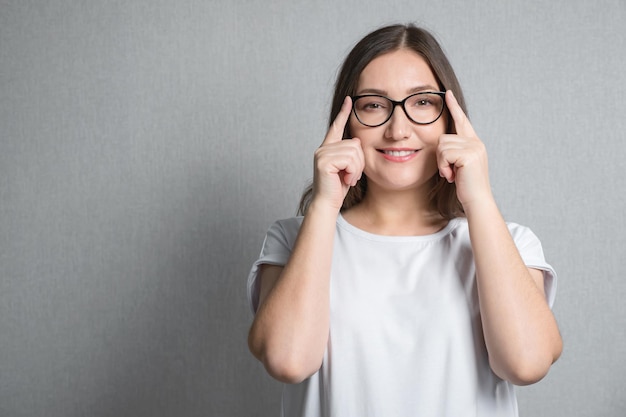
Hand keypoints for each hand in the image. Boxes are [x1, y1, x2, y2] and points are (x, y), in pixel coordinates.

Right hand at [312, 97, 364, 210]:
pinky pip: (349, 160)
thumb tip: (355, 142)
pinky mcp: (323, 161)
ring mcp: (322, 154)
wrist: (327, 204)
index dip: (343, 113)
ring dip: (356, 169)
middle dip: (359, 162)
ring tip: (348, 179)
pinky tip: (345, 180)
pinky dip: (352, 172)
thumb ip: (351, 154)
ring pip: (354, 152)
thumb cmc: (338, 189)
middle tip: (351, 176)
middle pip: (354, 144)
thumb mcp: (348, 168)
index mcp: (328, 148)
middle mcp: (323, 148)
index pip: (336, 127)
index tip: (349, 99)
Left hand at [437, 90, 491, 207]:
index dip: (454, 107)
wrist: (477, 201)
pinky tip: (453, 177)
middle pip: (443, 138)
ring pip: (441, 146)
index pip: (462, 121)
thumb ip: (454, 152)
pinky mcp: (469, 154)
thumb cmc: (466, 187)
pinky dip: (444, 167)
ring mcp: (474, 147)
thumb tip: (441, 144)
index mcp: (474, 143)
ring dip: (442, 163)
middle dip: (441, 157)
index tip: (447, 93)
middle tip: (450, 172)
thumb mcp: (459, 166)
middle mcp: (476, 142)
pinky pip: (444, 154)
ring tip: (453, 175)